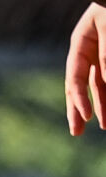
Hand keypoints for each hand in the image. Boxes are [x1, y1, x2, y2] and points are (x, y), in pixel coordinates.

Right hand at [67, 4, 105, 134]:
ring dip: (103, 103)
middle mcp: (90, 50)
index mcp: (81, 43)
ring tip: (105, 124)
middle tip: (77, 132)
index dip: (78, 98)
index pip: (74, 77)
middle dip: (80, 108)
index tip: (86, 118)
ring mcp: (104, 52)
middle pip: (82, 85)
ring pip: (101, 83)